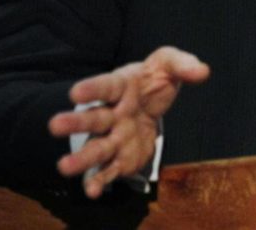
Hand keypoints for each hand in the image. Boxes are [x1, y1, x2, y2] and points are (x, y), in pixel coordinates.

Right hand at [48, 46, 209, 197]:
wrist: (153, 98)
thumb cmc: (156, 78)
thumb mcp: (170, 63)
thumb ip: (184, 65)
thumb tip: (202, 72)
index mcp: (121, 86)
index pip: (105, 86)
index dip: (91, 88)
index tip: (76, 92)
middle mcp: (112, 113)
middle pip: (92, 118)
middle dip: (75, 123)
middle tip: (54, 126)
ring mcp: (114, 137)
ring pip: (96, 148)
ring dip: (82, 158)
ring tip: (64, 167)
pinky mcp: (121, 156)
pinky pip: (109, 170)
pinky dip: (100, 180)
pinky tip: (93, 191)